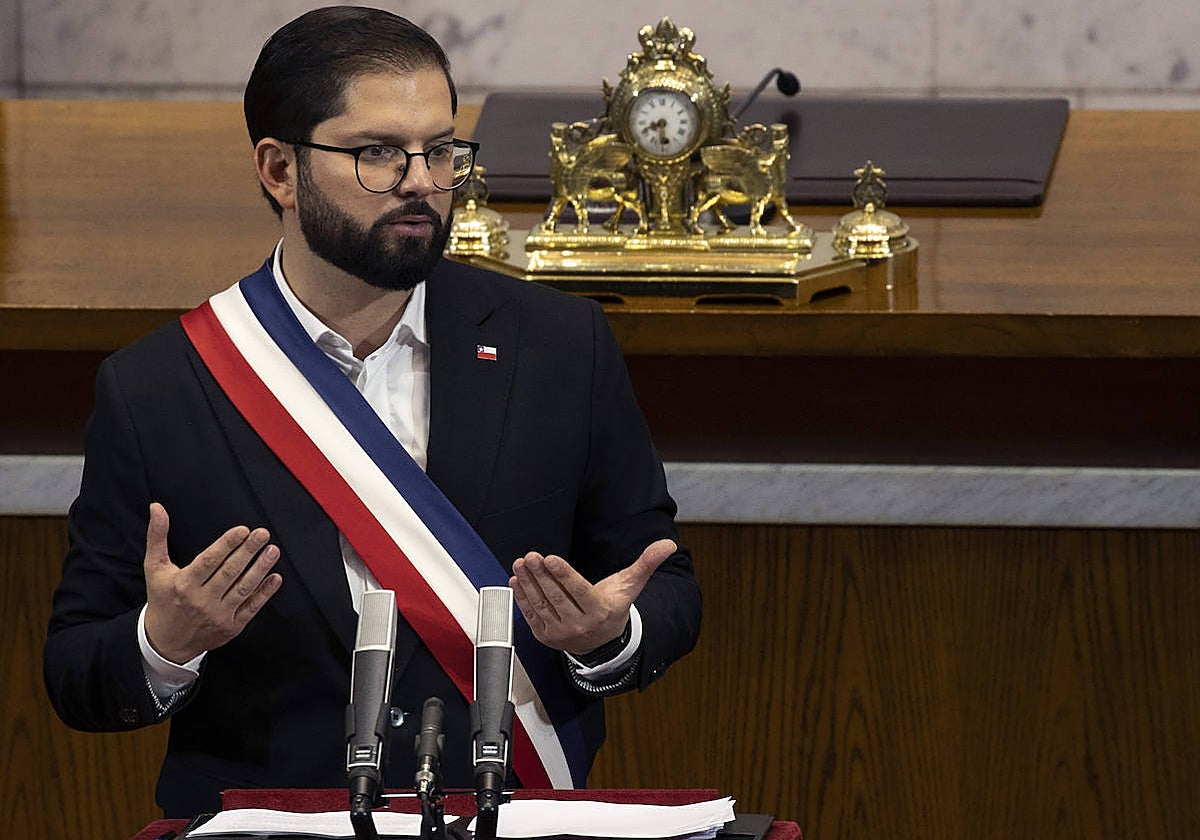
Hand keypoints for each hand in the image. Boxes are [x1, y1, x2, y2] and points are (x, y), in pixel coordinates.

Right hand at [143, 502, 281, 663]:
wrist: (165, 642)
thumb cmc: (163, 599)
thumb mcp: (155, 568)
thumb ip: (157, 536)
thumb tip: (157, 508)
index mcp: (184, 584)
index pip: (209, 561)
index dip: (227, 544)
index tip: (243, 530)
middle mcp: (202, 600)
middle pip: (230, 572)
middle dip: (248, 551)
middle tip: (263, 534)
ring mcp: (218, 615)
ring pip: (244, 589)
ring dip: (260, 568)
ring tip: (273, 550)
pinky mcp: (231, 627)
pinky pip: (251, 607)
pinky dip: (265, 593)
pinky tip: (275, 577)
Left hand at [510, 539, 675, 654]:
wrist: (602, 642)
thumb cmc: (614, 607)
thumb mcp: (630, 586)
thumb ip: (647, 563)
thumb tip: (668, 544)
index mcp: (600, 611)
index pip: (579, 591)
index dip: (564, 575)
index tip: (550, 558)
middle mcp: (580, 625)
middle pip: (557, 597)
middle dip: (541, 575)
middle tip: (531, 556)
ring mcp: (561, 633)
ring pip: (542, 604)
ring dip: (528, 583)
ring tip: (521, 563)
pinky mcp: (546, 636)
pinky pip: (532, 615)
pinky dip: (522, 598)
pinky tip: (517, 580)